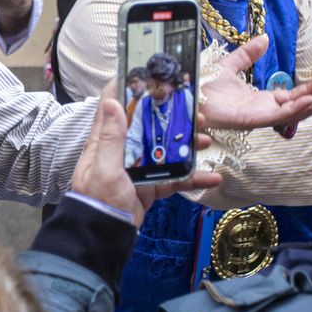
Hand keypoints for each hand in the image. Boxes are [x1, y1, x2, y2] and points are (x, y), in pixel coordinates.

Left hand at [71, 83, 222, 226]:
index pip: (115, 105)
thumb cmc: (98, 200)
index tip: (153, 75)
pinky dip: (193, 178)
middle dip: (172, 116)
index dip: (130, 88)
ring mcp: (137, 169)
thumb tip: (113, 100)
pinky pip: (174, 179)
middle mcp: (122, 150)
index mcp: (105, 141)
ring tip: (208, 140)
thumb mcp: (104, 167)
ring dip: (187, 144)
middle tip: (196, 111)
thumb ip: (111, 137)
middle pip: (148, 125)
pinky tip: (213, 177)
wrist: (103, 236)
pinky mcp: (149, 187)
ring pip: (166, 149)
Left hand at [198, 36, 311, 130]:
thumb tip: (265, 38)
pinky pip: (278, 116)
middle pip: (298, 107)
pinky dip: (295, 109)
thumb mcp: (231, 64)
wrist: (186, 92)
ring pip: (293, 113)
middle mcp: (263, 110)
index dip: (310, 89)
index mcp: (261, 99)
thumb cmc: (204, 85)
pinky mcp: (251, 120)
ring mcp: (258, 116)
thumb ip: (248, 54)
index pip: (292, 96)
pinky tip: (310, 99)